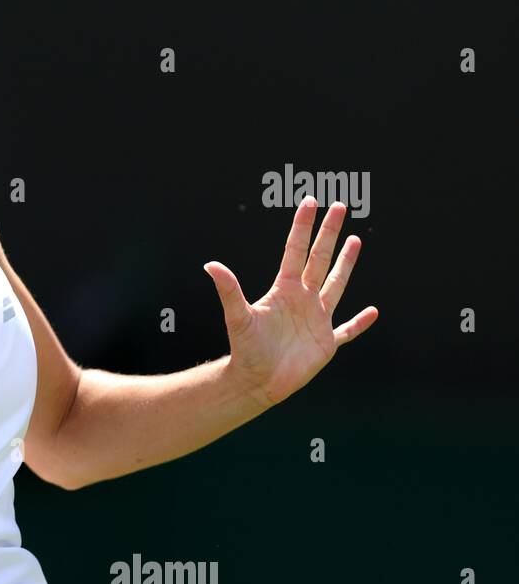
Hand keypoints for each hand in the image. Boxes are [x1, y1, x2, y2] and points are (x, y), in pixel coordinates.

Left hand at [204, 196, 378, 407]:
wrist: (256, 381)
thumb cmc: (245, 349)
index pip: (295, 251)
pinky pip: (347, 330)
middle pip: (319, 260)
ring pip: (336, 285)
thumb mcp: (238, 317)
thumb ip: (229, 290)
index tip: (311, 201)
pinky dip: (360, 322)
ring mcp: (316, 319)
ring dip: (346, 264)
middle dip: (329, 233)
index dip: (303, 226)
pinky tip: (373, 311)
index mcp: (284, 290)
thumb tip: (210, 265)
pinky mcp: (326, 342)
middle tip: (339, 206)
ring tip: (355, 240)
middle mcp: (302, 299)